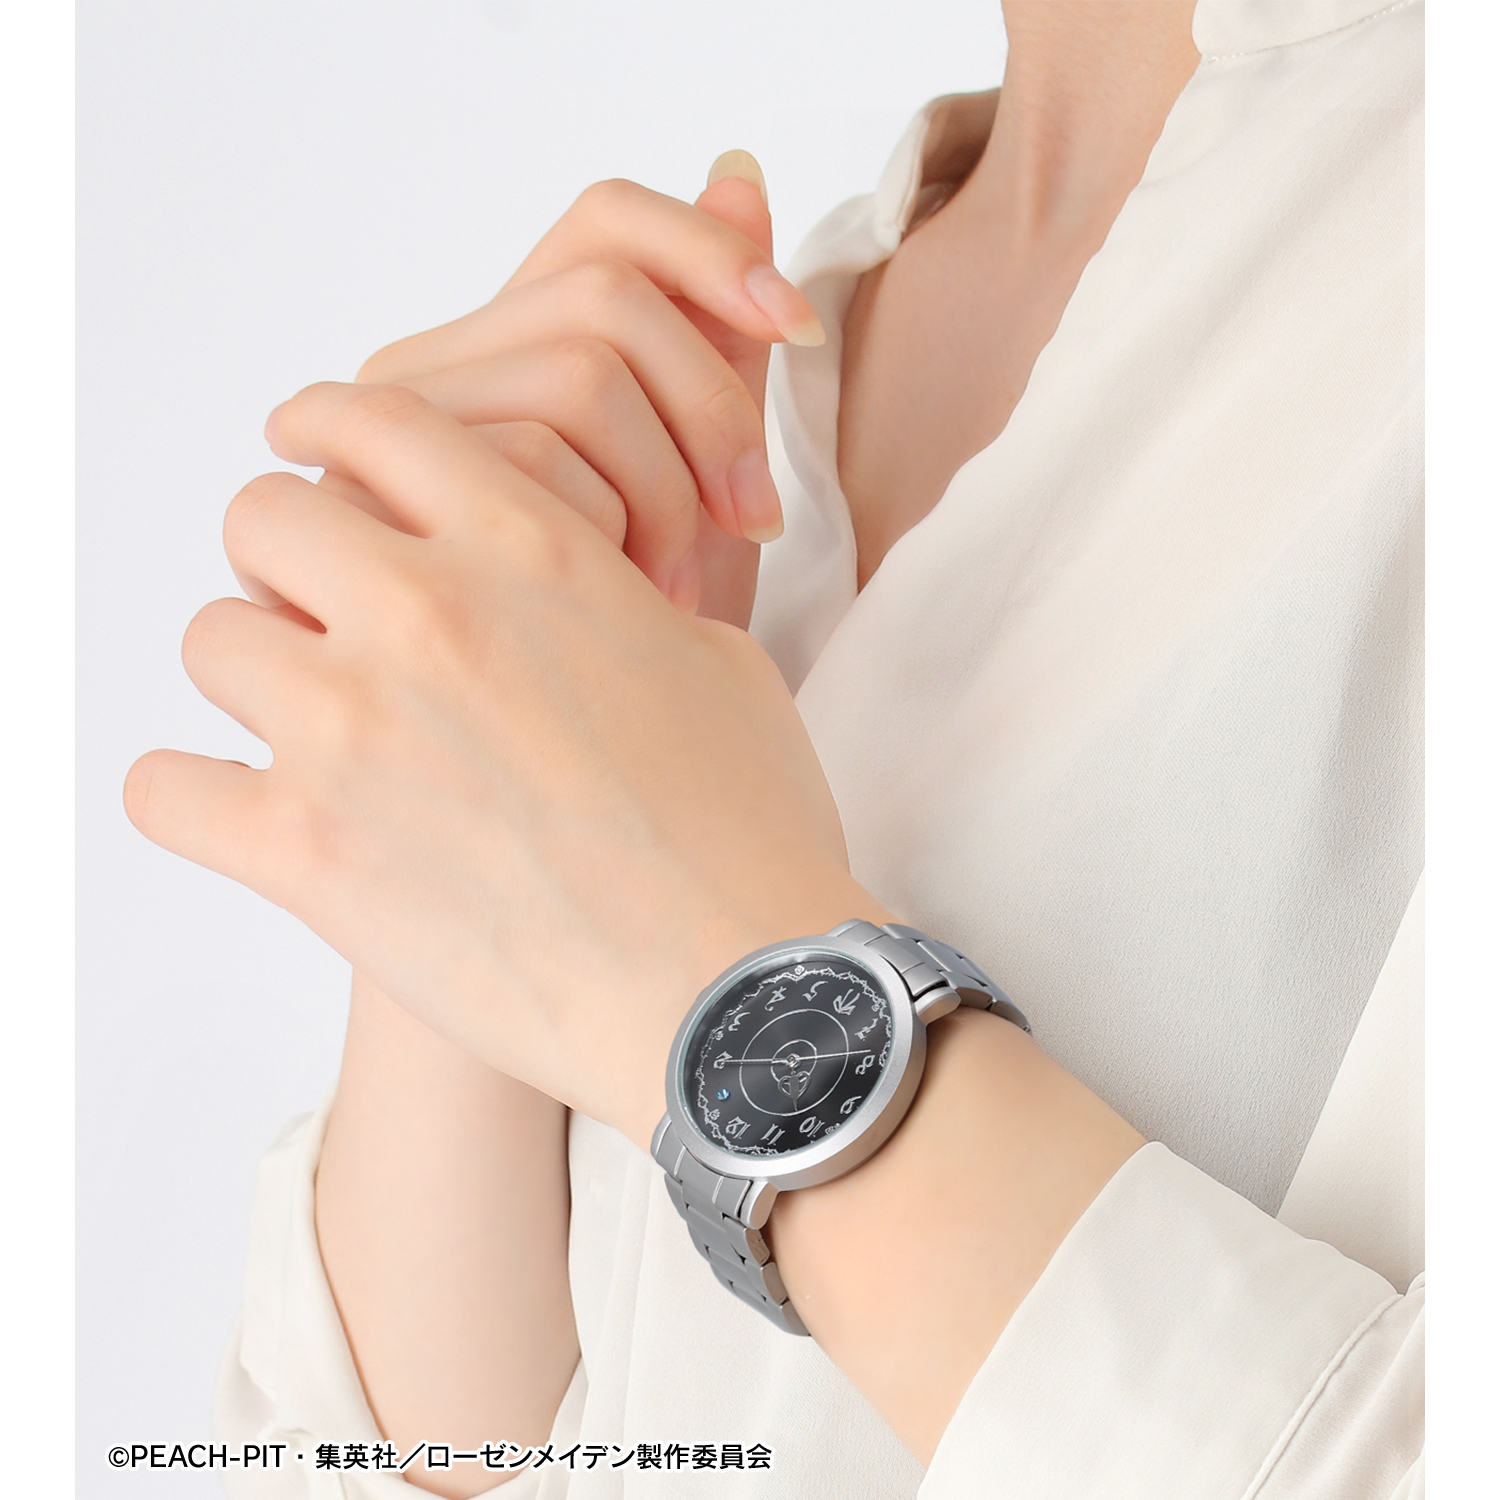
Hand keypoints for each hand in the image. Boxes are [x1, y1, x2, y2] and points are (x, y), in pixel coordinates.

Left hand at [126, 379, 881, 1147]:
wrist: (740, 986)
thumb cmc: (749, 829)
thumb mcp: (713, 663)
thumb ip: (612, 598)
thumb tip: (569, 599)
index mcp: (531, 551)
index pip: (377, 421)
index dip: (334, 433)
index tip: (316, 457)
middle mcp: (428, 613)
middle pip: (263, 514)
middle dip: (290, 559)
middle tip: (331, 617)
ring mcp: (352, 730)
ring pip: (211, 638)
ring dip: (258, 675)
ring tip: (314, 728)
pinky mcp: (305, 853)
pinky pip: (164, 786)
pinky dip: (195, 795)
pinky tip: (248, 814)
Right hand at [335, 155, 823, 625]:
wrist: (601, 758)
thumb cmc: (646, 623)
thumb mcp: (702, 480)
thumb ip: (715, 339)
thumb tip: (739, 168)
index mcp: (517, 346)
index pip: (605, 220)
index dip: (712, 249)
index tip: (797, 329)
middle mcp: (447, 368)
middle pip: (609, 296)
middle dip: (712, 409)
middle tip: (750, 519)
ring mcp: (404, 430)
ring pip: (582, 375)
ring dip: (668, 489)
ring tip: (675, 583)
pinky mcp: (381, 501)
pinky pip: (542, 461)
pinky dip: (620, 532)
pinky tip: (631, 601)